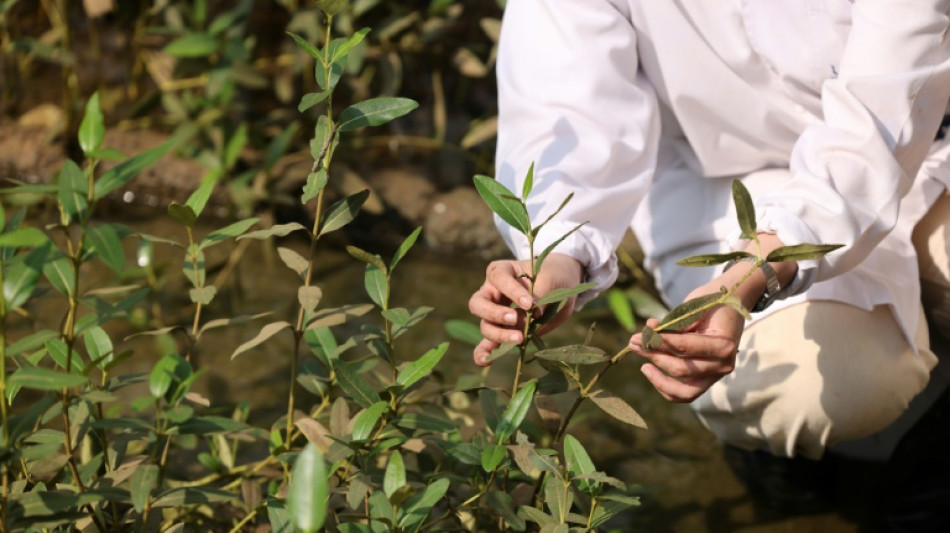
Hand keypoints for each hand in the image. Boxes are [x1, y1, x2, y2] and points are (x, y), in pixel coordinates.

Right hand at [469, 253, 582, 365]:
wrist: (560, 286)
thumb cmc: (551, 277)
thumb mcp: (549, 281)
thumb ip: (537, 297)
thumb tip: (527, 320)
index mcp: (501, 272)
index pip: (498, 278)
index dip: (511, 291)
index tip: (529, 303)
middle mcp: (492, 291)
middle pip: (479, 303)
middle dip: (495, 313)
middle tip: (515, 318)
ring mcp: (495, 313)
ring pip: (485, 325)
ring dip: (499, 334)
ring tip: (519, 338)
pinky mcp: (502, 330)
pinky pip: (487, 343)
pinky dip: (485, 352)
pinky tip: (486, 361)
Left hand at [629, 282, 744, 402]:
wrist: (731, 307)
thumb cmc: (711, 303)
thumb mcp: (693, 308)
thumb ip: (672, 323)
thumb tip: (648, 328)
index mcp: (724, 344)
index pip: (685, 347)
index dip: (660, 342)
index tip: (641, 335)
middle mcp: (723, 365)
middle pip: (681, 368)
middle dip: (653, 355)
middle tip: (633, 341)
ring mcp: (716, 376)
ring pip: (682, 389)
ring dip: (656, 375)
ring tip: (640, 360)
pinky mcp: (707, 381)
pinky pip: (685, 394)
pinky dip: (666, 387)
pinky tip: (649, 371)